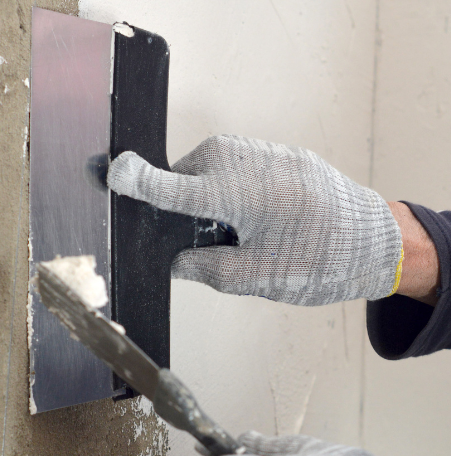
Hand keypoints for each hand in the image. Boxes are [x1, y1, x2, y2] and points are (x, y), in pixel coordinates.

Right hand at [107, 135, 401, 305]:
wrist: (372, 238)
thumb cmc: (318, 259)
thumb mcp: (252, 278)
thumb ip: (202, 268)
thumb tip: (174, 261)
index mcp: (228, 193)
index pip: (166, 187)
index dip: (135, 183)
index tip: (110, 174)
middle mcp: (237, 162)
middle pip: (183, 179)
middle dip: (184, 209)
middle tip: (210, 243)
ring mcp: (256, 151)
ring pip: (207, 172)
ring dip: (210, 200)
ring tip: (245, 231)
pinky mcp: (271, 151)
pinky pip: (232, 166)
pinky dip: (231, 190)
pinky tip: (259, 215)